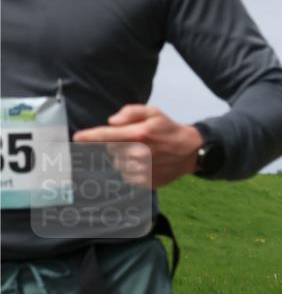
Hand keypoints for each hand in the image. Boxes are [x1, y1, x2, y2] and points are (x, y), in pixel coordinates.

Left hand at [73, 105, 202, 188]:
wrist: (191, 151)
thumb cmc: (169, 129)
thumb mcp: (153, 112)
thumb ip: (130, 112)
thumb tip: (111, 122)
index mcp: (138, 134)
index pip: (106, 136)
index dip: (89, 137)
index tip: (77, 138)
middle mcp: (138, 153)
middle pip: (110, 150)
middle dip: (115, 145)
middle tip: (131, 141)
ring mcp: (142, 170)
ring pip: (118, 164)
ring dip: (123, 158)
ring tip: (140, 153)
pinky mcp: (146, 181)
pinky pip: (127, 176)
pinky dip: (131, 170)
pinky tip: (145, 163)